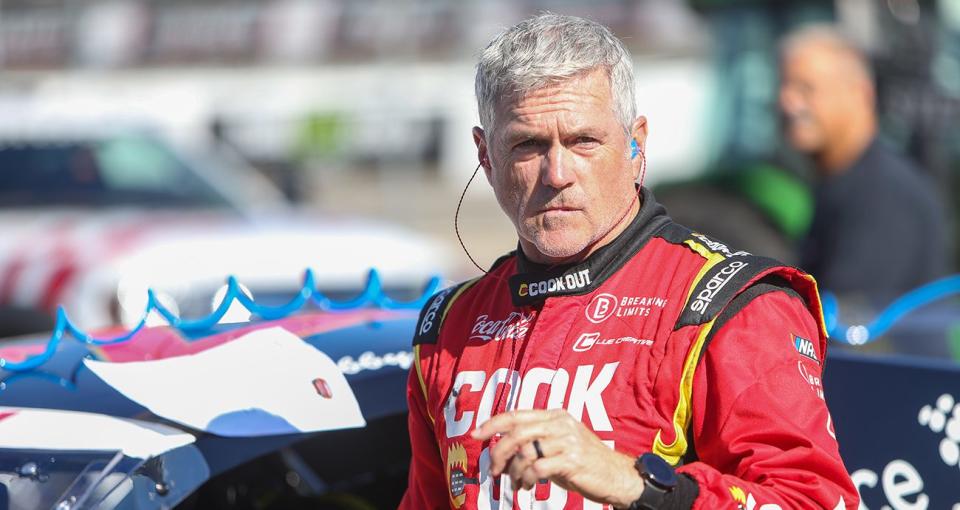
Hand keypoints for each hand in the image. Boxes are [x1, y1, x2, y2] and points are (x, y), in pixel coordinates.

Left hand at [470, 409, 643, 508]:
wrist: (617, 476)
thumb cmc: (585, 462)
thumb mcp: (560, 444)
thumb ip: (536, 441)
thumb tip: (503, 450)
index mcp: (555, 416)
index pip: (517, 414)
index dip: (492, 423)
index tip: (475, 433)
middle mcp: (560, 424)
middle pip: (517, 432)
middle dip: (499, 452)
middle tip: (493, 470)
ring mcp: (568, 441)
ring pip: (525, 452)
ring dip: (514, 471)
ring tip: (516, 483)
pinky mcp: (572, 461)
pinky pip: (537, 469)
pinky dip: (527, 479)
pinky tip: (529, 486)